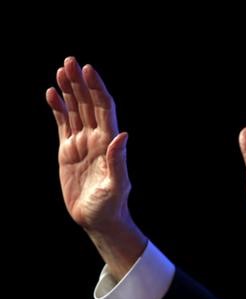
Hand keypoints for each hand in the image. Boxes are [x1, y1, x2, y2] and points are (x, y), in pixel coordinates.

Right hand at [46, 57, 144, 278]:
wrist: (97, 220)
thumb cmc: (110, 206)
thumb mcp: (116, 185)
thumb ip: (118, 160)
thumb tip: (123, 135)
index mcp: (108, 143)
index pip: (103, 108)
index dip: (96, 89)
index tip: (88, 69)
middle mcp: (96, 139)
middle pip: (88, 104)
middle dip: (80, 82)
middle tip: (70, 61)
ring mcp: (82, 144)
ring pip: (75, 110)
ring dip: (68, 90)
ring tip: (61, 70)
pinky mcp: (68, 151)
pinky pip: (62, 124)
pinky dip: (57, 108)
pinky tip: (51, 93)